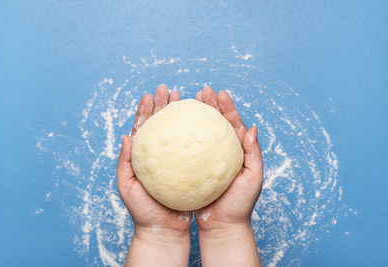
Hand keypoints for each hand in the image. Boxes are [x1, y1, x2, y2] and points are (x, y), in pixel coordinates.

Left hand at [117, 85, 191, 266]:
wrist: (165, 230)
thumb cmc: (143, 211)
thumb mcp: (127, 186)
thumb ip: (124, 162)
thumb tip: (126, 136)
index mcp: (144, 156)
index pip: (145, 127)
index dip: (147, 110)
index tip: (150, 95)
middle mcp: (162, 156)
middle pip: (163, 125)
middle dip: (165, 105)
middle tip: (169, 90)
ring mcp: (177, 161)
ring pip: (181, 132)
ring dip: (183, 114)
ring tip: (187, 98)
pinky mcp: (192, 169)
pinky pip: (196, 148)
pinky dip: (199, 133)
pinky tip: (205, 122)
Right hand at [194, 86, 262, 230]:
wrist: (222, 226)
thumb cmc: (240, 204)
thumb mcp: (253, 178)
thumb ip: (253, 153)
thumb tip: (252, 128)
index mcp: (236, 151)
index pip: (232, 123)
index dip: (226, 107)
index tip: (219, 93)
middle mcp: (220, 152)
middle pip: (214, 123)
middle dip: (209, 105)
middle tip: (201, 91)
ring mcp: (204, 160)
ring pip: (197, 133)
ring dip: (193, 116)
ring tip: (185, 101)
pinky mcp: (191, 170)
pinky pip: (185, 150)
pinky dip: (180, 137)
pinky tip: (172, 127)